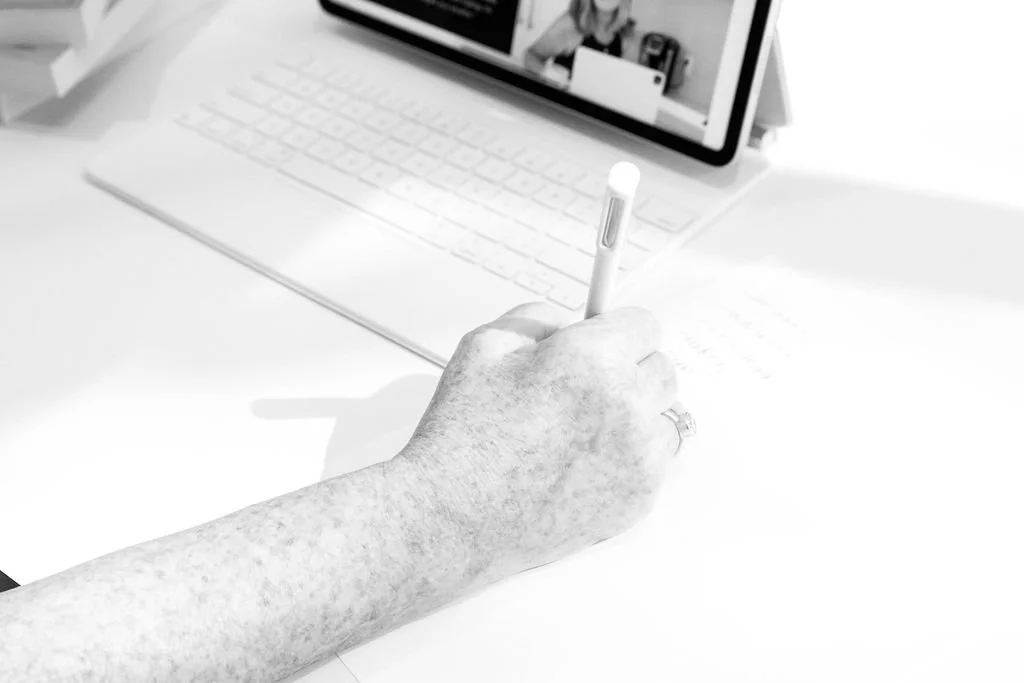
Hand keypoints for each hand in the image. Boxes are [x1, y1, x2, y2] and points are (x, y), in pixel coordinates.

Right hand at [400, 302, 679, 582]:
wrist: (454, 518)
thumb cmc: (464, 440)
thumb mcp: (485, 346)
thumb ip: (538, 318)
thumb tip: (567, 323)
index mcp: (594, 360)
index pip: (644, 324)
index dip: (615, 330)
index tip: (604, 339)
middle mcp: (628, 407)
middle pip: (661, 369)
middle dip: (628, 369)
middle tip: (584, 384)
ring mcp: (639, 458)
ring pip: (664, 417)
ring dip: (636, 414)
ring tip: (583, 427)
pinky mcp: (639, 500)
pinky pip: (655, 462)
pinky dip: (630, 458)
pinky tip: (585, 462)